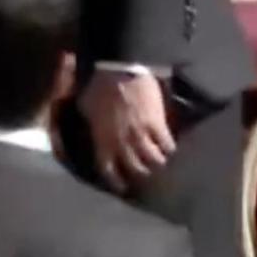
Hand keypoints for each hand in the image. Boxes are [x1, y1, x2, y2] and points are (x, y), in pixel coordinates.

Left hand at [79, 71, 175, 191]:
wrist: (119, 70)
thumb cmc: (97, 86)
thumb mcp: (85, 107)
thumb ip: (92, 125)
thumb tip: (93, 132)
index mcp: (103, 139)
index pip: (108, 168)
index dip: (115, 180)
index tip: (122, 186)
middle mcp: (122, 142)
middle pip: (136, 169)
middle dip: (141, 174)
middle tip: (146, 175)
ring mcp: (141, 134)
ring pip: (154, 160)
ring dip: (158, 163)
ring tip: (161, 163)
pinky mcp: (157, 125)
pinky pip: (167, 145)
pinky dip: (169, 149)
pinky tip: (171, 149)